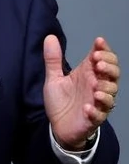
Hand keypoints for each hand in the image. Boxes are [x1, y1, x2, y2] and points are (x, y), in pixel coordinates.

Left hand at [43, 35, 119, 150]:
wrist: (58, 126)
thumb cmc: (61, 101)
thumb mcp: (53, 78)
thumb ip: (53, 59)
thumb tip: (49, 37)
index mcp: (87, 74)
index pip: (102, 59)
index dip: (104, 50)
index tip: (99, 41)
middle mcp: (96, 86)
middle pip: (113, 74)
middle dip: (109, 66)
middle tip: (98, 62)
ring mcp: (97, 103)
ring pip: (111, 94)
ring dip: (106, 88)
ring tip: (95, 86)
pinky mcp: (93, 119)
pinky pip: (99, 115)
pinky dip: (95, 111)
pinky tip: (87, 107)